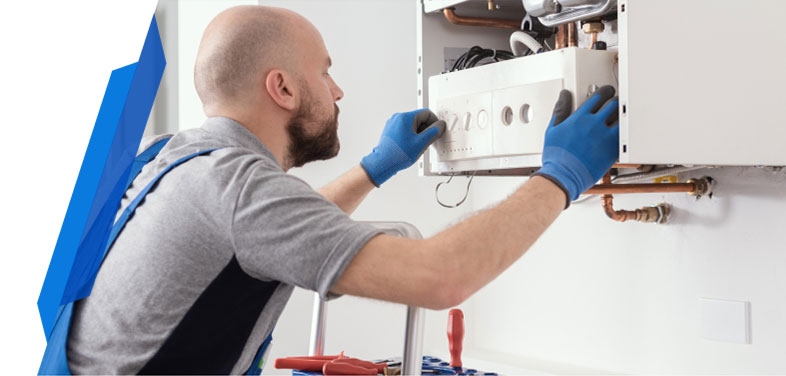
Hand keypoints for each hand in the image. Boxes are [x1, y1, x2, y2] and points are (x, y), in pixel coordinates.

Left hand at [361, 109, 445, 185]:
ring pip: (412, 124)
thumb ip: (434, 132)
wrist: (382, 163)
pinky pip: (405, 129)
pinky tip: (411, 146)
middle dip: (427, 128)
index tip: (437, 131)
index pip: (427, 113)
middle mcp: (398, 118)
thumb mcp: (421, 143)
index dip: (435, 122)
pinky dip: (411, 135)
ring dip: (419, 133)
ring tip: (418, 145)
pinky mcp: (390, 131)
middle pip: (419, 118)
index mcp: (405, 117)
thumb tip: (440, 125)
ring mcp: (393, 124)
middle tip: (429, 140)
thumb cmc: (398, 154)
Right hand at [534, 86, 618, 206]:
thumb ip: (560, 109)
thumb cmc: (556, 157)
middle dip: (616, 100)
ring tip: (621, 116)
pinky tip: (622, 132)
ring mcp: (605, 137)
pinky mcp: (612, 150)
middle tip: (616, 102)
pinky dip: (625, 132)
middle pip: (613, 104)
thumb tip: (564, 95)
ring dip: (622, 115)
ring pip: (622, 118)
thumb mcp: (553, 129)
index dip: (604, 91)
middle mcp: (594, 124)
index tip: (605, 92)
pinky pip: (624, 136)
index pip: (598, 96)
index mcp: (580, 117)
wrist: (563, 176)